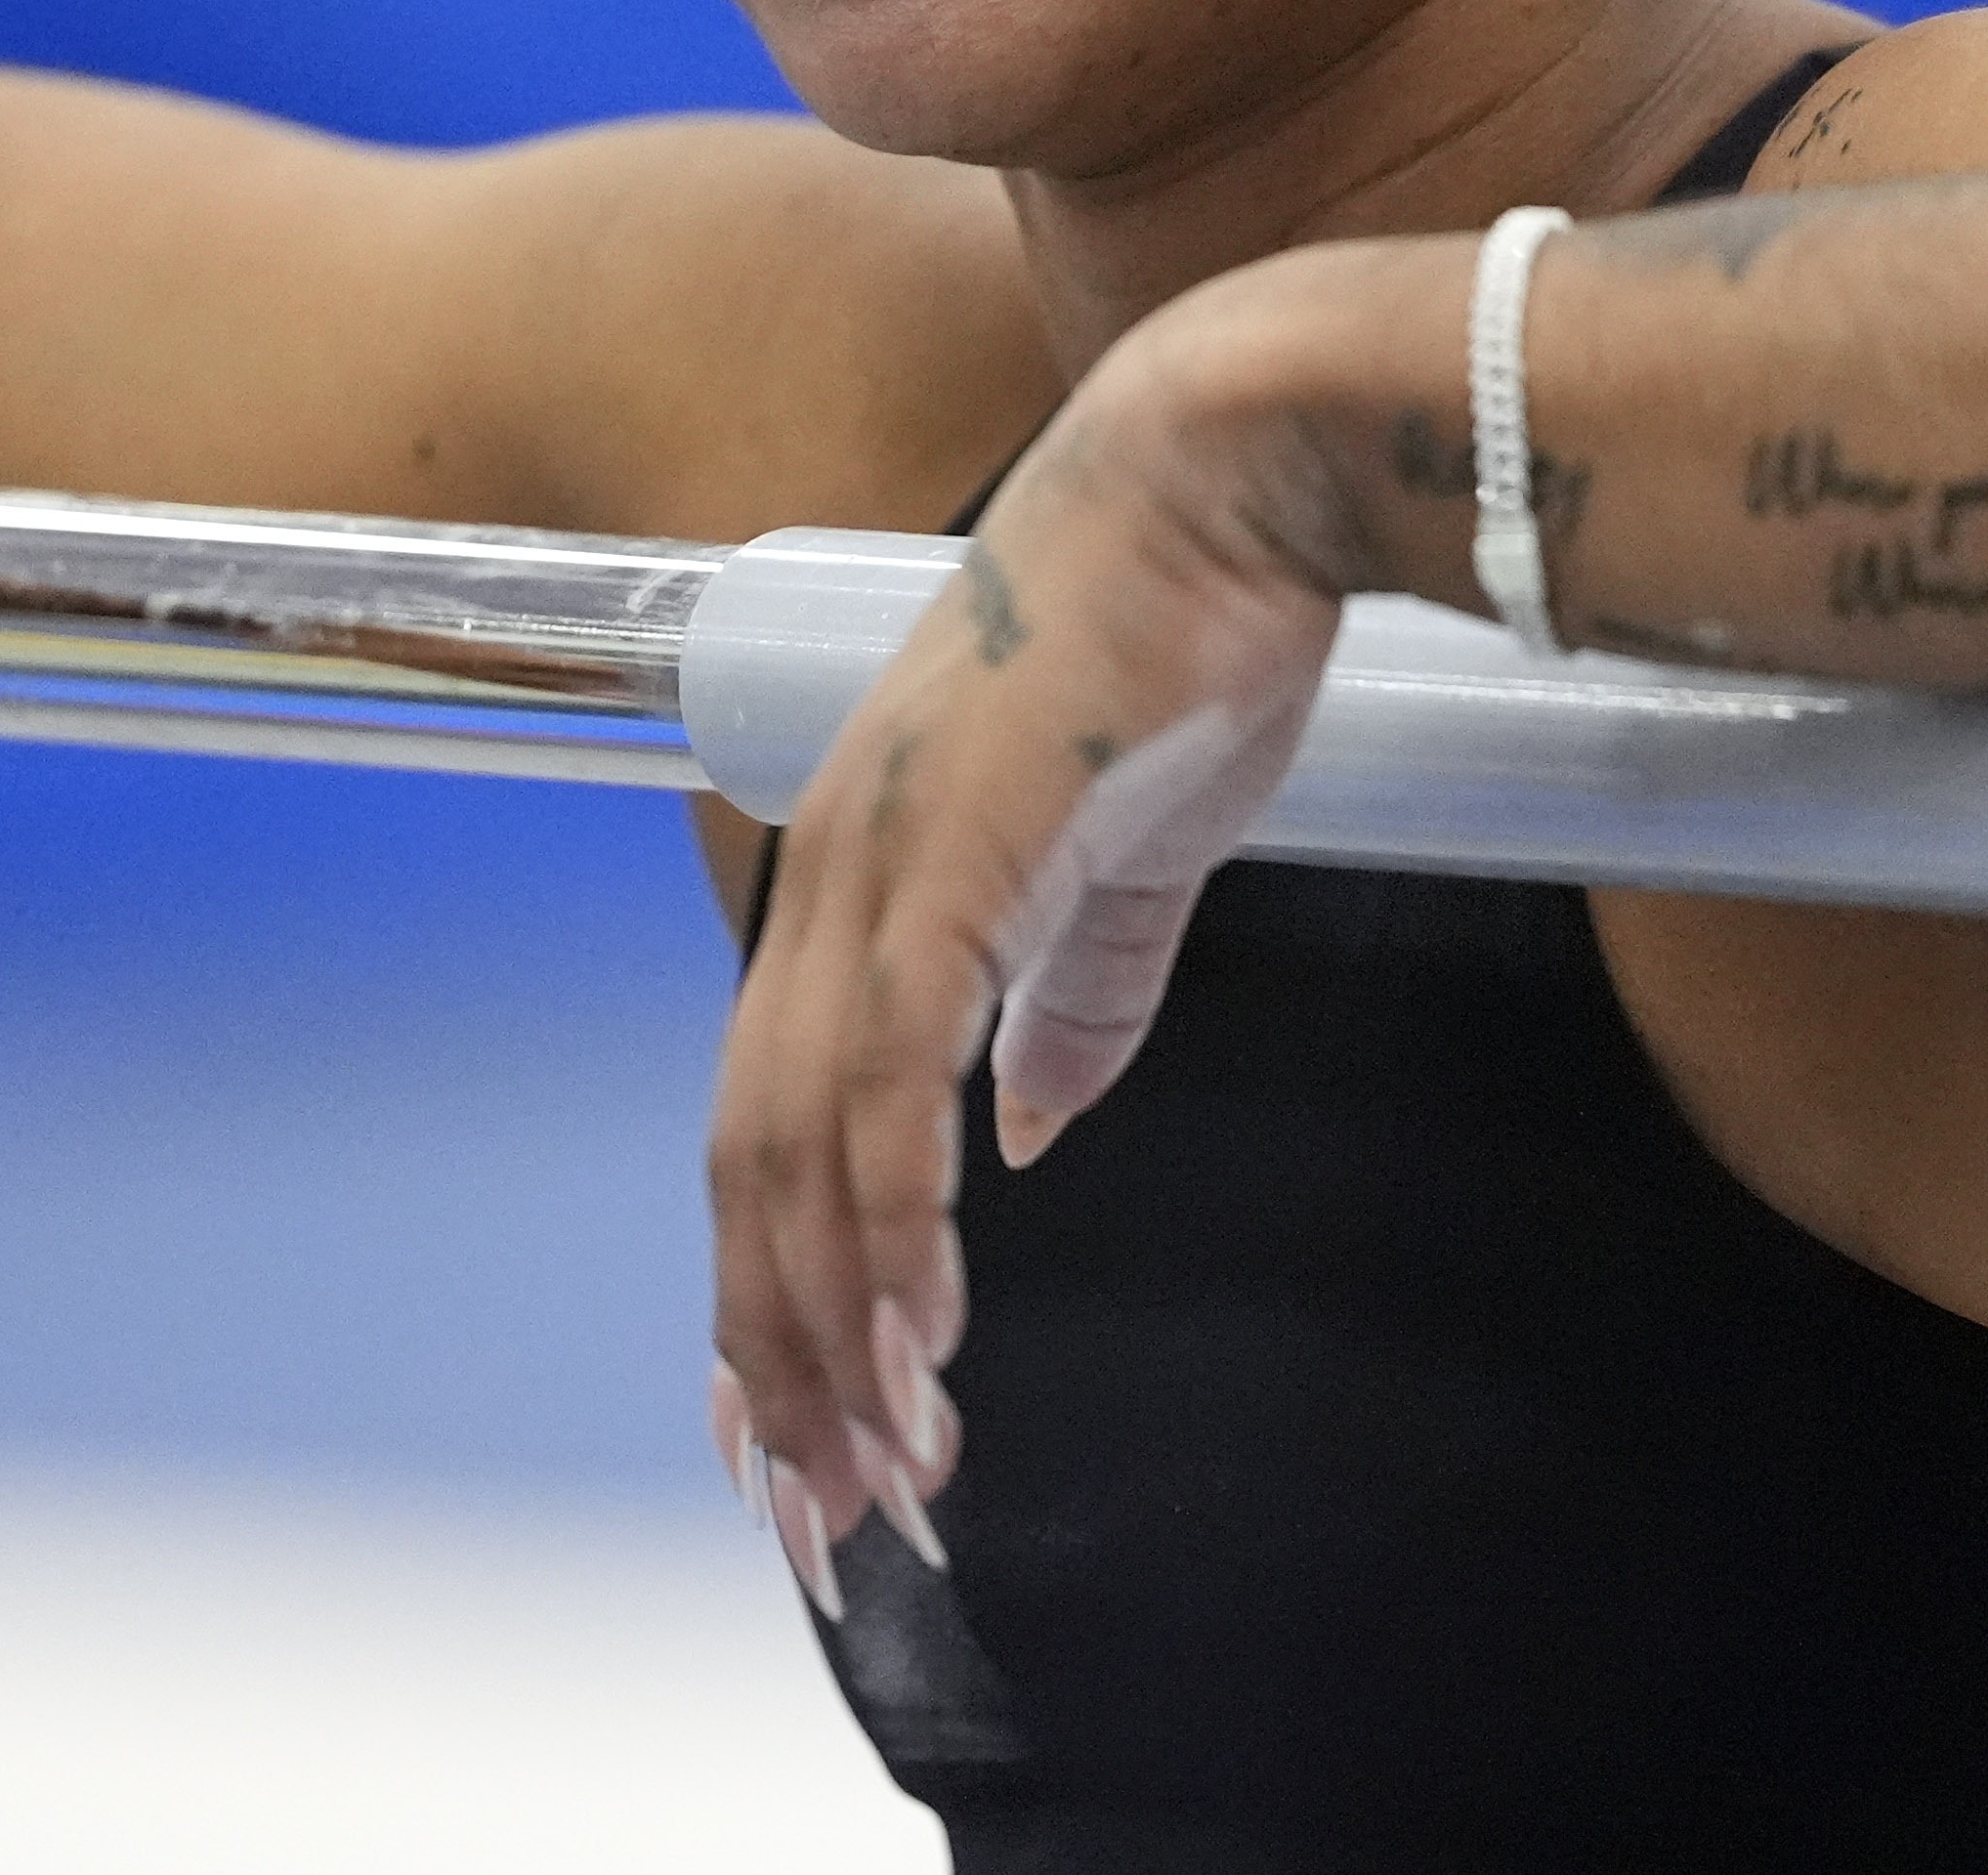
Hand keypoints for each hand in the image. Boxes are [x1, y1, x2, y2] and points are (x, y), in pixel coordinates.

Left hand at [701, 282, 1372, 1608]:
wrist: (1234, 475)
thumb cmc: (1190, 635)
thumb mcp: (1139, 854)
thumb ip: (1077, 993)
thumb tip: (1034, 1132)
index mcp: (864, 878)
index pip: (770, 1124)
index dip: (772, 1286)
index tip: (799, 1432)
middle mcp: (834, 875)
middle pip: (753, 1168)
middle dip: (785, 1355)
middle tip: (837, 1511)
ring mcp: (878, 859)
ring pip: (805, 1149)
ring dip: (841, 1323)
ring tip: (891, 1460)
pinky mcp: (952, 851)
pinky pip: (891, 1072)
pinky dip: (895, 1212)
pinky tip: (930, 1324)